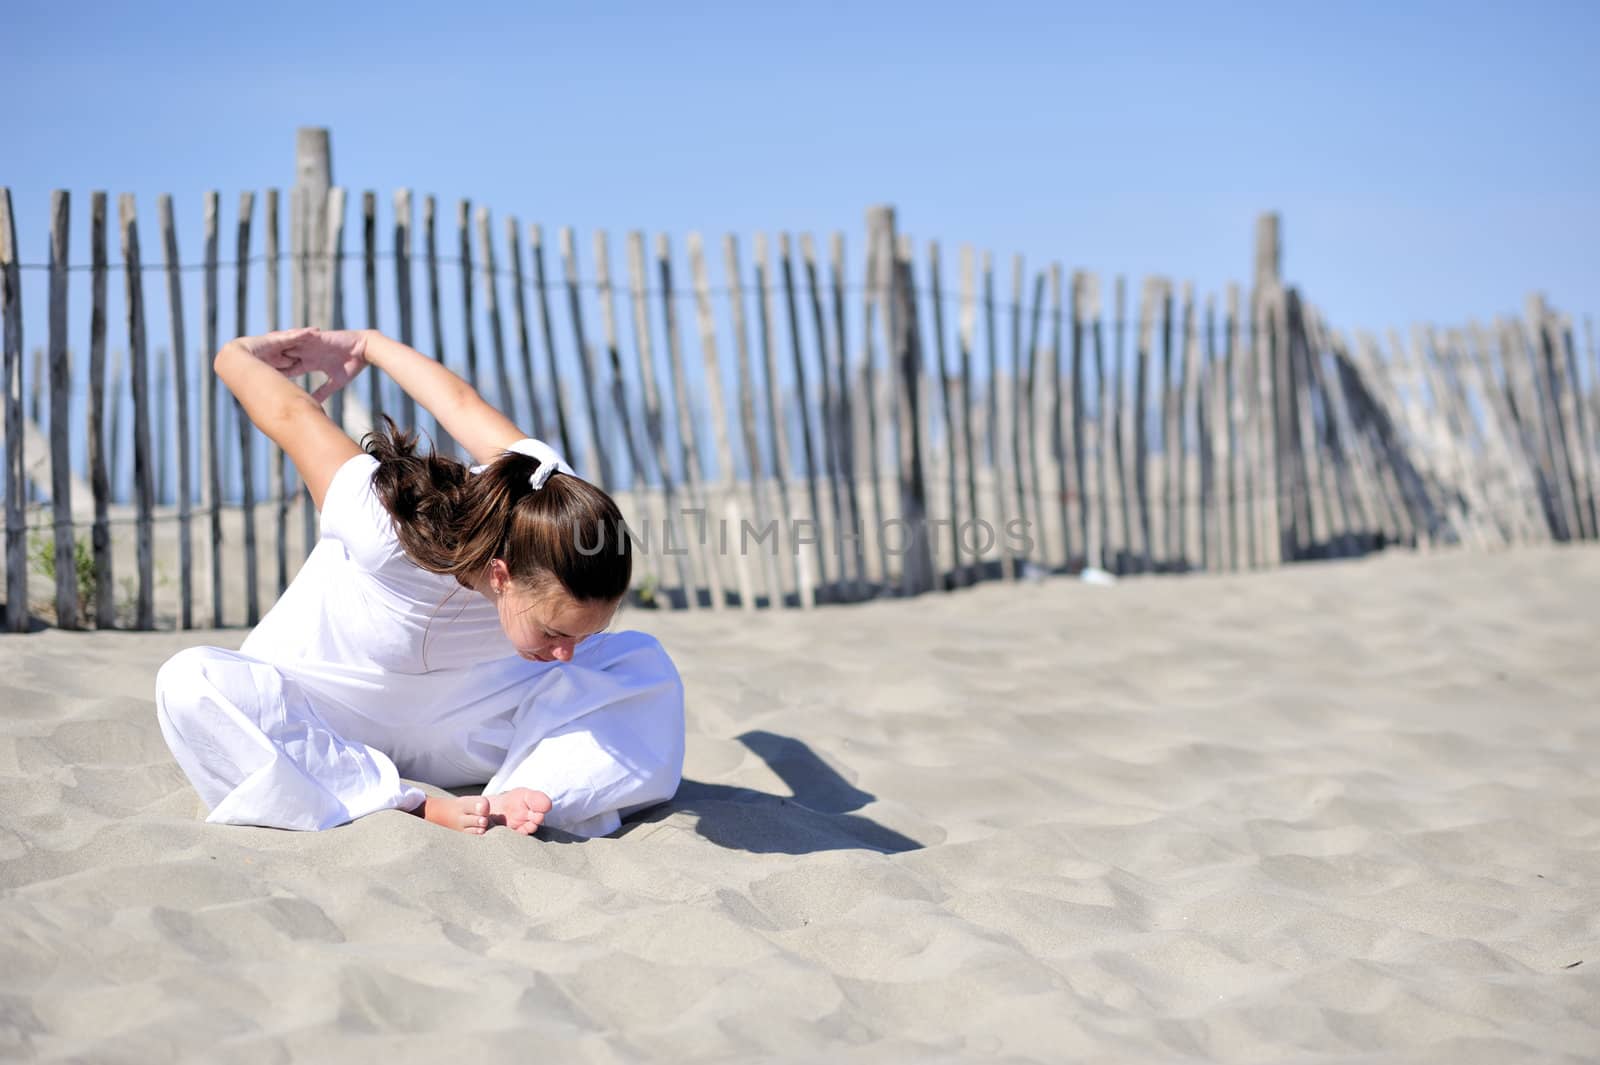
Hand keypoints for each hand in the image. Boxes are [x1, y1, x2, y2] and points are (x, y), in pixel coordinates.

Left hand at [243, 327, 368, 401]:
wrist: (364, 350)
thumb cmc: (352, 365)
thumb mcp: (335, 382)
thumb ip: (322, 392)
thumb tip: (312, 404)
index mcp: (311, 362)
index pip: (290, 369)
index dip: (278, 374)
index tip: (263, 380)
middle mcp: (308, 352)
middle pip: (285, 356)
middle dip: (270, 360)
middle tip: (253, 365)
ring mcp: (310, 343)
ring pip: (288, 346)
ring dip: (275, 348)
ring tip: (259, 352)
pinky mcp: (315, 337)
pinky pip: (298, 337)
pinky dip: (287, 339)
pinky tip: (274, 342)